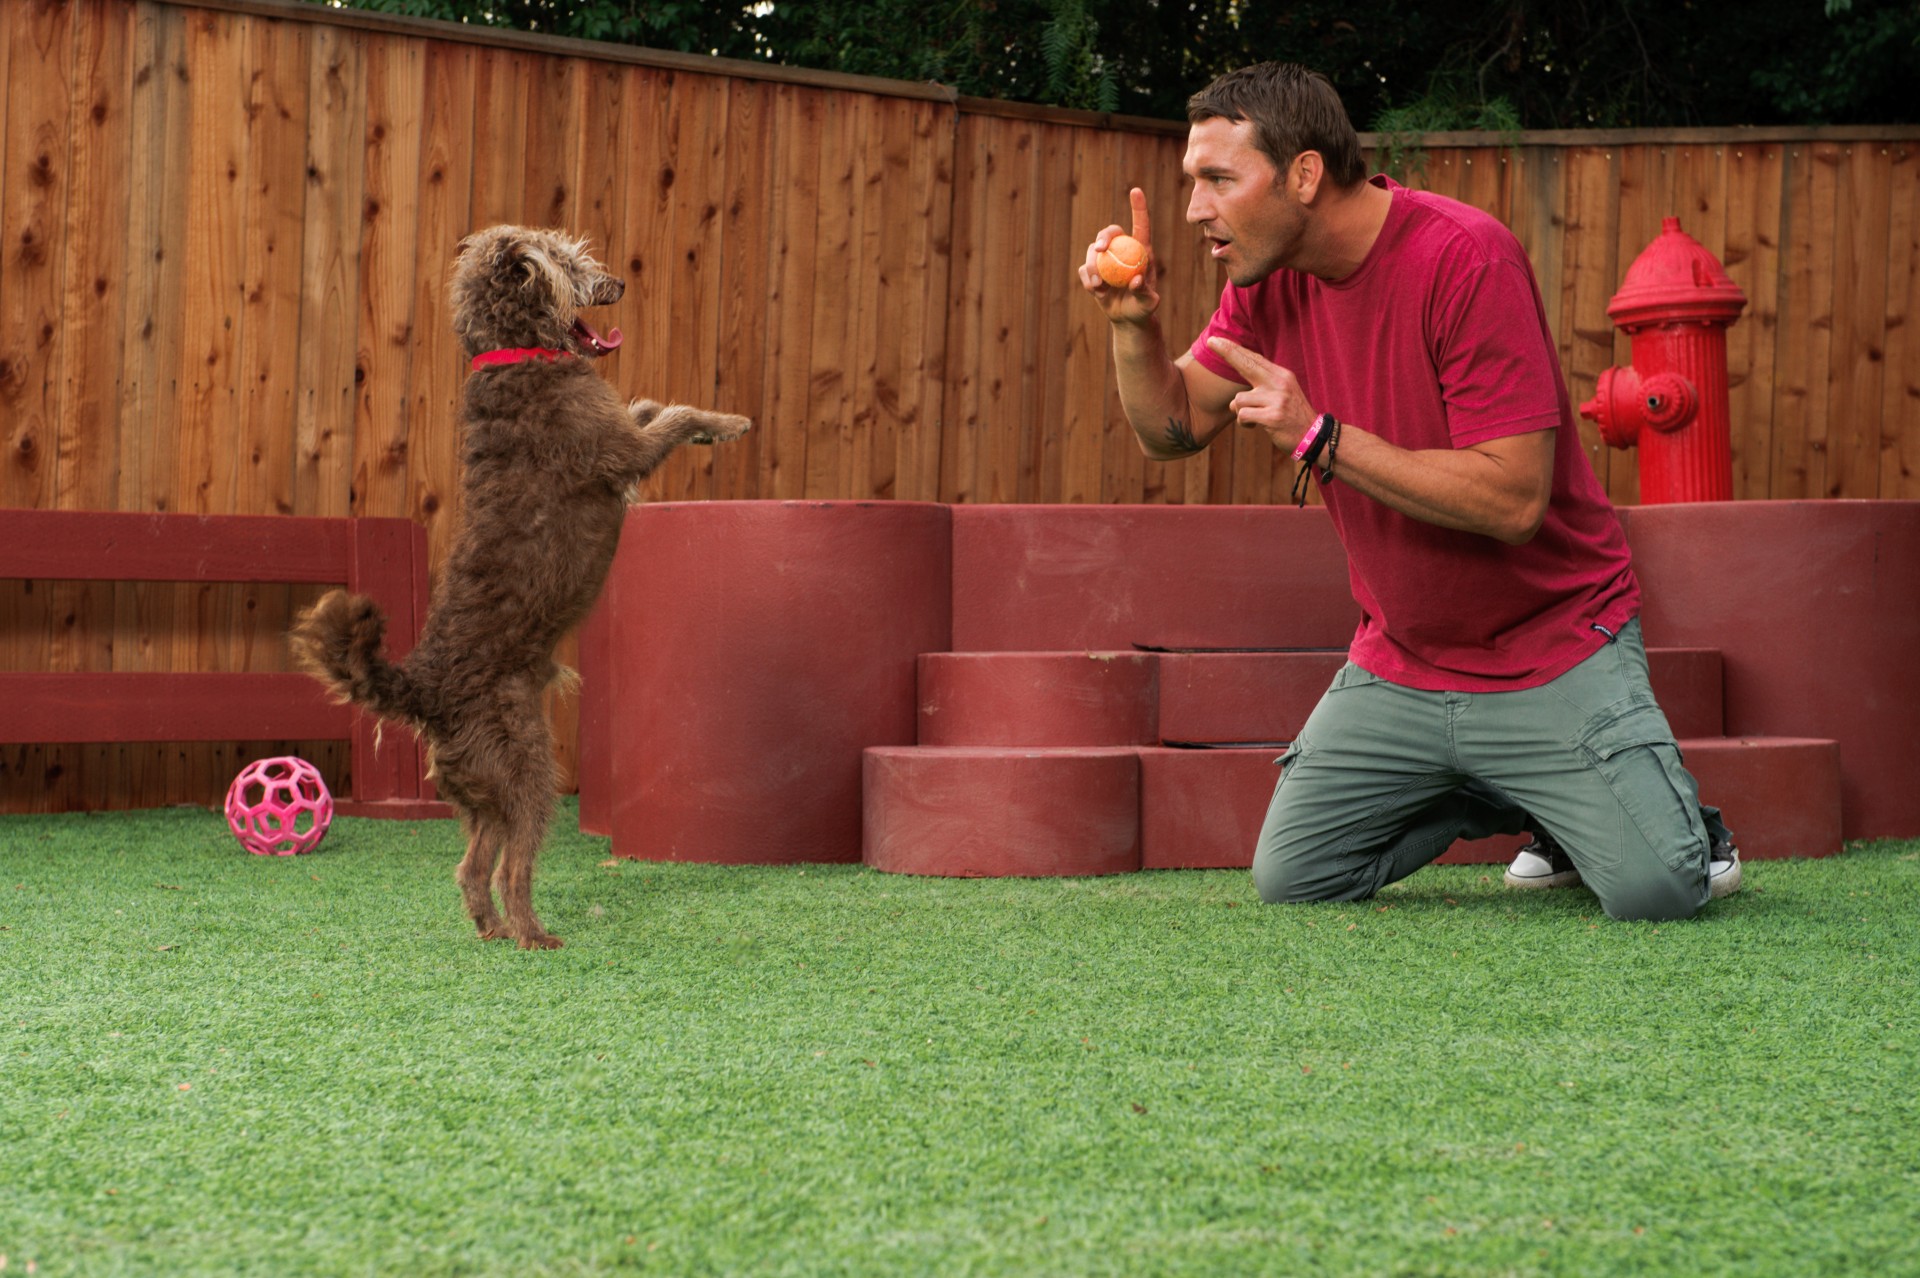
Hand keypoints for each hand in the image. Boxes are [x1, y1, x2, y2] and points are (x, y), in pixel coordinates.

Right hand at [1079, 187, 1159, 323]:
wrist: (1128, 319)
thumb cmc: (1143, 308)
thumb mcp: (1148, 303)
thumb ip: (1144, 292)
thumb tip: (1135, 280)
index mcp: (1141, 250)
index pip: (1140, 224)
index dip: (1138, 207)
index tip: (1135, 190)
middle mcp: (1122, 250)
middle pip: (1110, 233)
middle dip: (1103, 237)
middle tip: (1100, 249)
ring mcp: (1106, 260)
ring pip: (1092, 251)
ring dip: (1092, 266)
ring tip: (1099, 286)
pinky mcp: (1092, 272)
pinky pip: (1084, 270)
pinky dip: (1088, 280)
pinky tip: (1098, 292)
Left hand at [1206, 337, 1317, 451]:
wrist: (1314, 436)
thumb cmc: (1291, 416)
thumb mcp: (1282, 393)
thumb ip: (1263, 385)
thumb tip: (1236, 389)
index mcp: (1281, 375)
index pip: (1254, 358)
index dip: (1233, 349)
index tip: (1215, 340)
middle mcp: (1279, 383)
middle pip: (1246, 364)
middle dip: (1227, 352)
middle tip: (1210, 342)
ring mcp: (1277, 399)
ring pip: (1238, 400)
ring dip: (1240, 412)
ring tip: (1254, 418)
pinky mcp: (1272, 417)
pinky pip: (1243, 415)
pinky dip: (1243, 423)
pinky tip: (1254, 426)